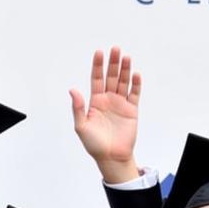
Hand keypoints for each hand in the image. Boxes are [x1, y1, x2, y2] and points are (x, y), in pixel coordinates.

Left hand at [69, 48, 141, 183]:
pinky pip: (135, 94)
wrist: (111, 157)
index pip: (96, 79)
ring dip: (125, 70)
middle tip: (115, 49)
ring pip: (123, 82)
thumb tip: (72, 90)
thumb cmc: (94, 144)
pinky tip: (135, 74)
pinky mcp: (132, 110)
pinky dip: (136, 84)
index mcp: (95, 101)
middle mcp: (108, 100)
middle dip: (113, 63)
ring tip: (126, 57)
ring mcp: (120, 104)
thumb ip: (78, 108)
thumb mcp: (81, 127)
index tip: (99, 52)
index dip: (98, 66)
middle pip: (111, 77)